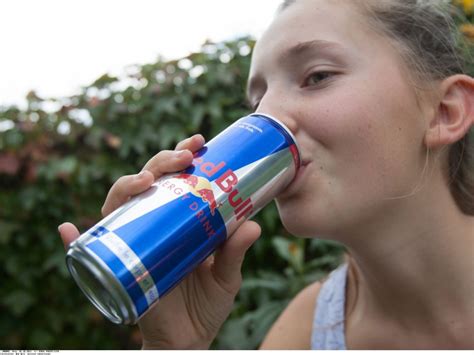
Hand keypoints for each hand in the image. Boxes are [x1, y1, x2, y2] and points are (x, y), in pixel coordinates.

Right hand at [58, 134, 260, 349]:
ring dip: (123, 189)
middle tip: (182, 158)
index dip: (180, 156)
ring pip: (118, 207)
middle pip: (147, 184)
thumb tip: (252, 226)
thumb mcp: (226, 276)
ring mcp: (132, 243)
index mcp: (178, 220)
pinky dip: (73, 241)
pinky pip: (87, 253)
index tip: (198, 142)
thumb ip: (235, 252)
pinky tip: (67, 230)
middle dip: (160, 163)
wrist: (189, 339)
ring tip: (143, 182)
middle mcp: (152, 224)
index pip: (175, 180)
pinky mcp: (117, 269)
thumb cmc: (206, 304)